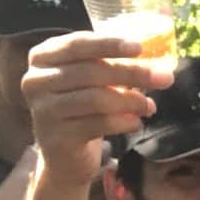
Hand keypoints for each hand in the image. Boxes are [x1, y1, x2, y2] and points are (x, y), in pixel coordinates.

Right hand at [20, 33, 172, 183]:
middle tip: (164, 78)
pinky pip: (97, 124)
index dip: (109, 44)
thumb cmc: (81, 107)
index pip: (77, 44)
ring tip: (150, 106)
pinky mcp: (56, 136)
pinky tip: (137, 122)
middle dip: (133, 74)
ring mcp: (43, 110)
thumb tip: (155, 61)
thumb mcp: (88, 80)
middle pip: (91, 71)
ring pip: (96, 99)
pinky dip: (123, 122)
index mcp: (42, 57)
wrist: (64, 155)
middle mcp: (35, 80)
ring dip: (131, 101)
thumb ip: (109, 64)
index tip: (140, 48)